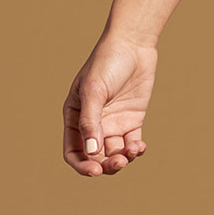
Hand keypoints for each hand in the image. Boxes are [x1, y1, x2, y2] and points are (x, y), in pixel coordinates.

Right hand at [62, 33, 156, 176]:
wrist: (133, 43)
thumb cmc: (107, 62)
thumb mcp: (94, 90)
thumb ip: (91, 122)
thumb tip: (91, 153)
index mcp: (75, 116)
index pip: (73, 151)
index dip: (82, 166)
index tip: (95, 171)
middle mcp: (93, 123)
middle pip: (95, 157)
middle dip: (106, 165)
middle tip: (119, 161)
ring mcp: (113, 122)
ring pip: (114, 154)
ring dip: (122, 159)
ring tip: (132, 151)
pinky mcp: (132, 120)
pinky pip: (131, 144)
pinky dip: (136, 150)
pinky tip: (140, 146)